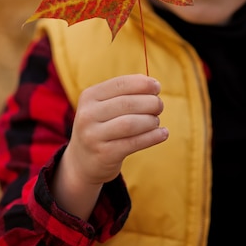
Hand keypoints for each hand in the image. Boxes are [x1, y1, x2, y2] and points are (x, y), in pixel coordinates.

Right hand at [51, 74, 167, 219]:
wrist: (83, 161)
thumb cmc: (102, 126)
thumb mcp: (105, 106)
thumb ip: (125, 94)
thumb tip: (153, 85)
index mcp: (89, 96)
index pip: (120, 84)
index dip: (142, 83)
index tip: (157, 87)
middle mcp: (87, 115)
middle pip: (127, 103)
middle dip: (150, 103)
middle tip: (159, 106)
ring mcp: (94, 136)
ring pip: (130, 123)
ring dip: (150, 120)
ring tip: (156, 121)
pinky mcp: (104, 154)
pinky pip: (134, 143)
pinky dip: (152, 137)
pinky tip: (163, 133)